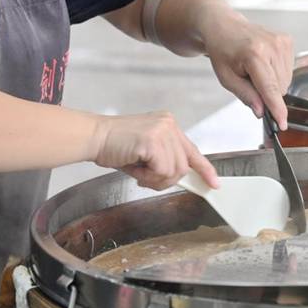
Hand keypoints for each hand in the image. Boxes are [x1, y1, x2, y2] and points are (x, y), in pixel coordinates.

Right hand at [91, 112, 219, 190]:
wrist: (93, 137)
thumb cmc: (114, 146)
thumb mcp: (146, 152)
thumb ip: (164, 161)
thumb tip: (179, 179)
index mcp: (168, 125)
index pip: (192, 150)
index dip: (204, 169)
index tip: (214, 183)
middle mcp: (169, 124)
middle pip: (183, 166)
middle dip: (164, 179)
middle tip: (143, 177)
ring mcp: (162, 131)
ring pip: (174, 171)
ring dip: (154, 179)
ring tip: (137, 169)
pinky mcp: (153, 140)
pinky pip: (162, 171)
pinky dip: (148, 177)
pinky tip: (135, 167)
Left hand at [202, 13, 293, 128]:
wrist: (224, 26)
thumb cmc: (222, 51)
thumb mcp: (226, 78)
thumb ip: (245, 95)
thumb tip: (262, 112)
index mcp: (253, 54)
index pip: (270, 88)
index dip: (277, 109)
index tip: (283, 123)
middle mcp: (271, 46)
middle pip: (280, 87)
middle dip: (266, 92)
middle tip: (249, 79)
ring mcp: (281, 41)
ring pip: (286, 81)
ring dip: (272, 82)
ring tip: (255, 68)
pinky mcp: (287, 40)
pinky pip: (288, 69)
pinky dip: (276, 72)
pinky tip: (263, 62)